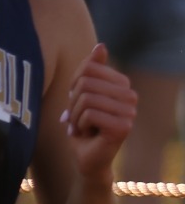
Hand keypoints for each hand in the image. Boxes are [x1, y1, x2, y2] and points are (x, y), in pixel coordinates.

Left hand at [62, 44, 136, 181]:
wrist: (86, 158)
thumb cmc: (82, 125)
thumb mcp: (80, 95)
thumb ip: (90, 71)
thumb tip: (101, 46)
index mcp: (122, 85)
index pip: (88, 69)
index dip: (73, 86)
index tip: (77, 102)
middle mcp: (131, 96)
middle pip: (85, 83)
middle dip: (72, 102)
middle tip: (76, 118)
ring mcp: (130, 112)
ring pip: (86, 99)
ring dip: (74, 116)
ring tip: (80, 126)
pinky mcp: (123, 127)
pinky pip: (90, 114)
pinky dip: (79, 125)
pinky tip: (86, 134)